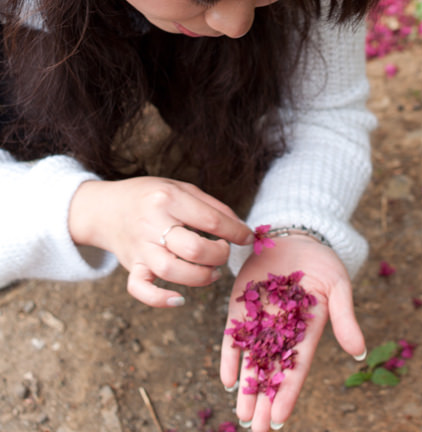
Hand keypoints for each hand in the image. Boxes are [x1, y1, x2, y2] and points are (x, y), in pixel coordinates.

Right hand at [68, 176, 252, 305]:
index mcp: (169, 199)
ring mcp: (140, 247)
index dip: (237, 232)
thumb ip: (212, 207)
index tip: (249, 238)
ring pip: (172, 271)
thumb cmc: (151, 196)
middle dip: (220, 255)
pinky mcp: (130, 265)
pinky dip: (160, 299)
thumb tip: (241, 229)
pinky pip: (140, 289)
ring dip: (201, 277)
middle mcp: (153, 223)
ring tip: (212, 272)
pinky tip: (179, 299)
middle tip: (224, 252)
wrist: (105, 207)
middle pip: (195, 249)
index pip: (212, 221)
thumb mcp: (181, 189)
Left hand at [220, 236, 364, 431]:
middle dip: (264, 401)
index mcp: (307, 330)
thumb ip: (344, 318)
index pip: (297, 367)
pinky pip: (232, 336)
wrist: (294, 234)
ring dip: (247, 388)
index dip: (288, 392)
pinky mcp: (241, 306)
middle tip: (256, 429)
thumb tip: (360, 352)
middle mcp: (282, 331)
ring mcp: (259, 320)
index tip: (280, 418)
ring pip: (252, 360)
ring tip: (242, 416)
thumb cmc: (322, 261)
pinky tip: (227, 380)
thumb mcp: (338, 286)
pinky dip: (229, 357)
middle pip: (273, 371)